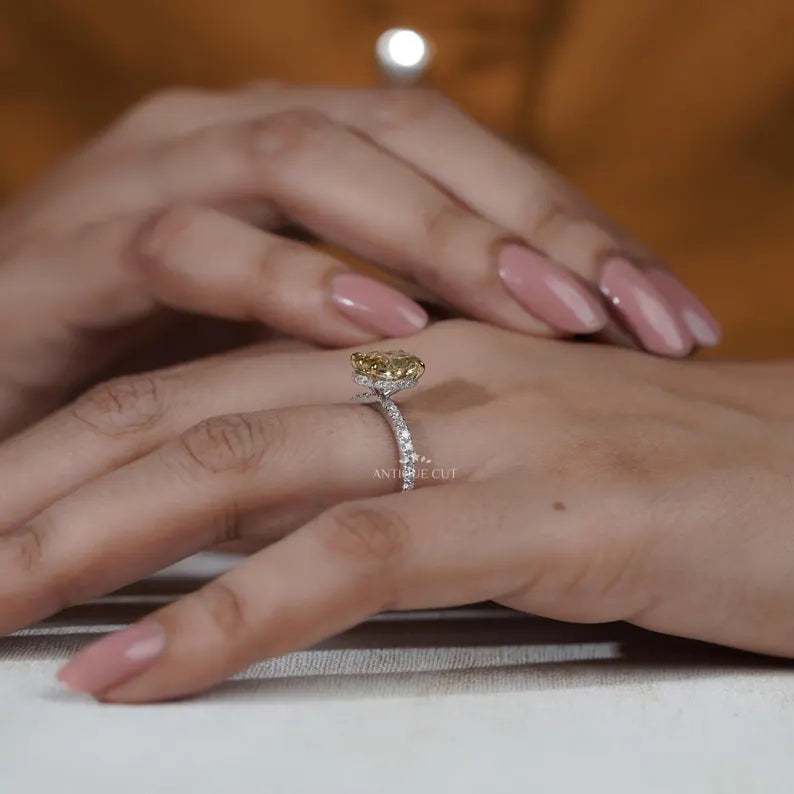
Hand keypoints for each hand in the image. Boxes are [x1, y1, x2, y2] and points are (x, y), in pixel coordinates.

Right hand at [0, 84, 718, 435]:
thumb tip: (544, 348)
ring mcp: (154, 178)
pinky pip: (190, 243)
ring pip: (309, 168)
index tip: (665, 311)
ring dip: (431, 238)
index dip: (569, 225)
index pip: (460, 158)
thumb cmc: (167, 367)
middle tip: (629, 311)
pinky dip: (289, 278)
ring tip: (538, 311)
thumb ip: (405, 323)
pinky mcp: (77, 247)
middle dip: (524, 225)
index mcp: (299, 157)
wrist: (8, 385)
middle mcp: (233, 139)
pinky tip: (377, 322)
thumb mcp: (305, 341)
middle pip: (406, 141)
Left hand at [0, 321, 783, 700]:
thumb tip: (309, 517)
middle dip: (49, 480)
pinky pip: (350, 555)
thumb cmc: (677, 473)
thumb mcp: (514, 453)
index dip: (92, 437)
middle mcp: (426, 376)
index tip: (7, 498)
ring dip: (94, 537)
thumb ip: (410, 465)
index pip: (209, 379)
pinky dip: (228, 616)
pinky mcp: (534, 512)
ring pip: (241, 467)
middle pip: (189, 412)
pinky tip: (130, 667)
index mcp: (414, 356)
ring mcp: (477, 436)